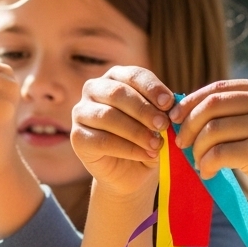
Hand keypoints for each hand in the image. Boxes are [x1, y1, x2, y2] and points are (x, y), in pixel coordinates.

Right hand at [71, 66, 173, 198]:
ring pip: (107, 116)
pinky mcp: (77, 137)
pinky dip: (128, 149)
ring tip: (157, 144)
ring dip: (136, 131)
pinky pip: (102, 140)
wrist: (133, 171)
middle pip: (117, 93)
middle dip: (143, 110)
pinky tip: (146, 154)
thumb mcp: (157, 121)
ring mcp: (81, 112)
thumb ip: (161, 110)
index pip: (133, 75)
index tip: (169, 104)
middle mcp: (94, 89)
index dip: (151, 88)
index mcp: (115, 78)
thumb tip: (170, 104)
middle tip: (163, 125)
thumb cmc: (146, 138)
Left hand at [169, 79, 247, 219]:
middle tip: (182, 144)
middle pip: (211, 105)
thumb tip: (190, 110)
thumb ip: (241, 113)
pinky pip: (217, 153)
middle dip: (188, 124)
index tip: (176, 119)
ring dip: (198, 149)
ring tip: (200, 163)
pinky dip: (206, 165)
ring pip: (211, 129)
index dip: (191, 102)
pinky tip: (209, 173)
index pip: (219, 88)